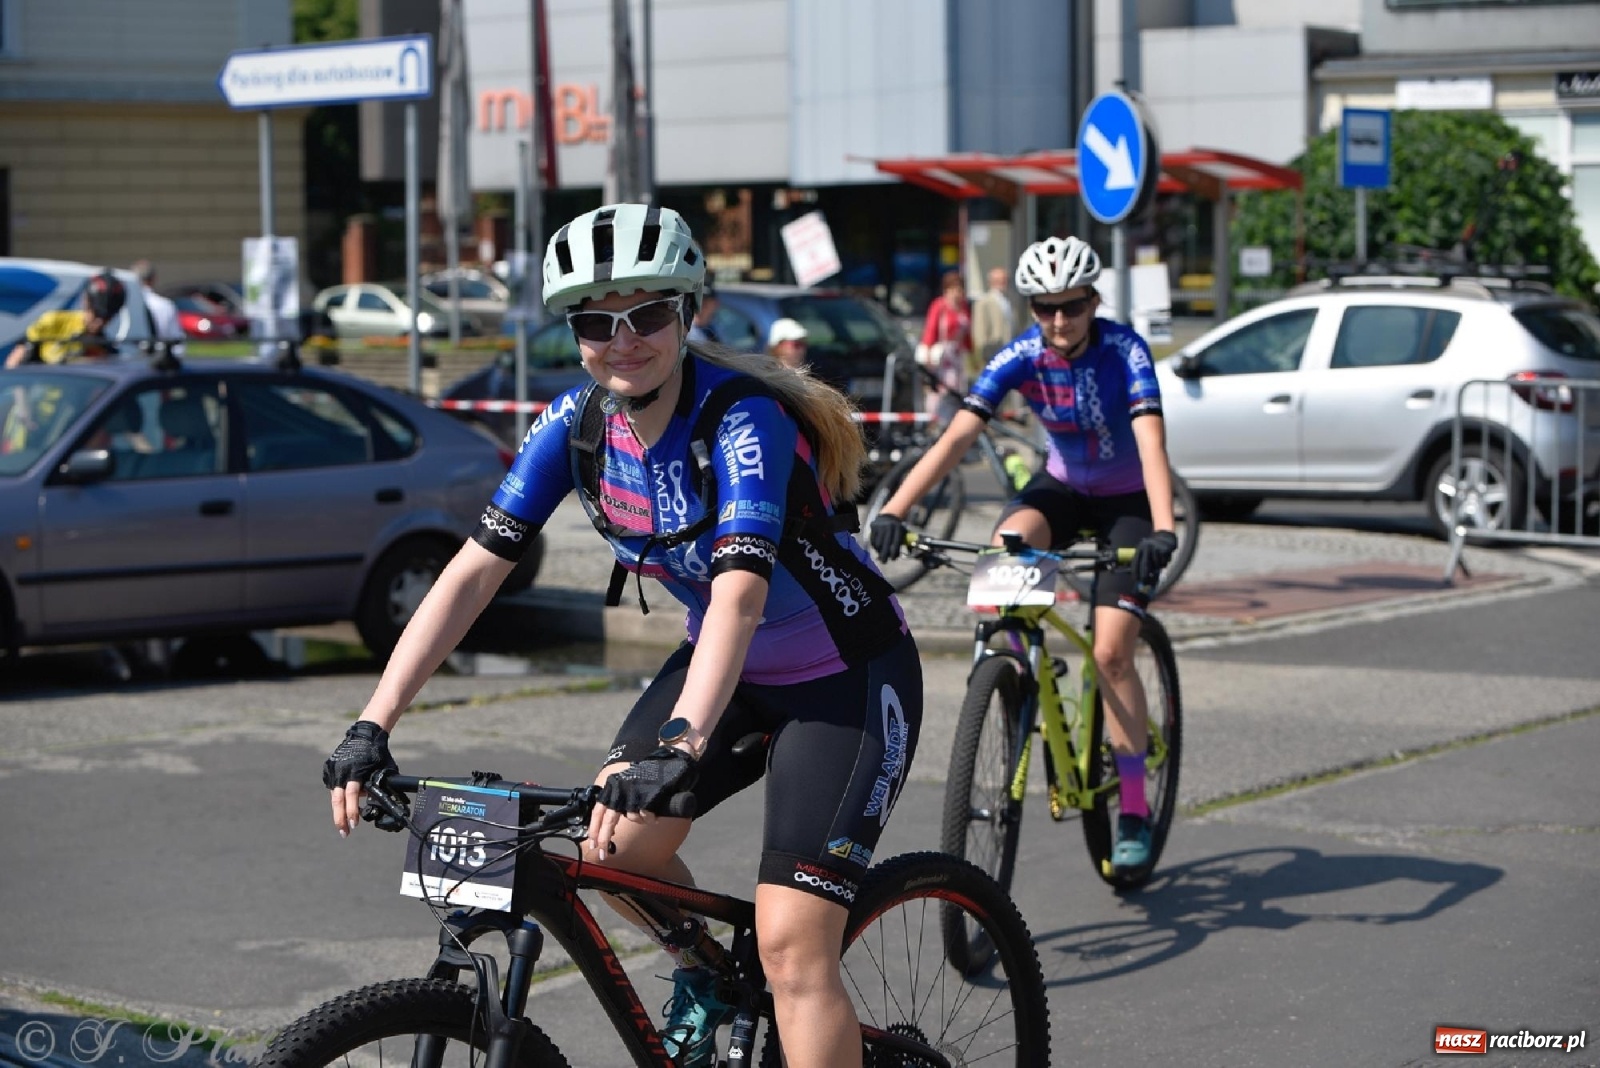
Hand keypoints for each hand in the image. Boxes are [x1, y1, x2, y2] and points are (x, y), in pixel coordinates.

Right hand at [323, 721, 396, 835]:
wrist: (364, 735)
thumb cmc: (378, 754)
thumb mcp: (383, 770)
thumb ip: (380, 786)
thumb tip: (381, 804)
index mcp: (355, 771)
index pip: (352, 795)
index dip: (352, 811)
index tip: (355, 824)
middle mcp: (341, 770)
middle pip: (338, 800)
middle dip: (340, 818)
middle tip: (344, 833)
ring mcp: (333, 769)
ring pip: (334, 795)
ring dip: (339, 810)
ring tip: (344, 824)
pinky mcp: (329, 768)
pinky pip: (333, 786)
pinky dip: (338, 795)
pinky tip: (343, 803)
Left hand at [587, 747, 697, 858]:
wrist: (670, 759)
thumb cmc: (651, 774)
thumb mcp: (629, 786)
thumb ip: (620, 801)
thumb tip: (609, 827)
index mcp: (614, 786)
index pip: (598, 810)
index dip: (594, 828)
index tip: (592, 844)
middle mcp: (620, 789)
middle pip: (609, 821)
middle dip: (605, 839)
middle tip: (602, 854)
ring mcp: (633, 794)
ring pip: (634, 818)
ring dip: (643, 818)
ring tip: (651, 808)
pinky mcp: (647, 797)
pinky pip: (647, 816)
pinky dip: (653, 817)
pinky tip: (657, 809)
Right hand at [869, 513, 905, 561]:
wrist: (889, 515)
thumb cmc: (897, 527)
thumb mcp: (902, 532)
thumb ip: (901, 542)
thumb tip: (895, 556)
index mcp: (898, 528)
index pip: (896, 543)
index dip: (894, 552)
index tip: (893, 559)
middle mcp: (889, 527)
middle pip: (886, 544)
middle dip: (884, 554)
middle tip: (884, 561)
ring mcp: (880, 526)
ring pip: (878, 543)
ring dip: (879, 550)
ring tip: (881, 552)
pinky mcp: (873, 526)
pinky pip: (873, 540)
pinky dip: (875, 546)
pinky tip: (877, 547)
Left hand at [1132, 530, 1179, 591]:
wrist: (1165, 536)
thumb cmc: (1153, 549)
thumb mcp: (1145, 553)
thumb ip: (1143, 563)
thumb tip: (1140, 578)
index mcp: (1140, 549)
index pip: (1135, 562)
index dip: (1135, 572)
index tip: (1136, 580)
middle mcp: (1146, 548)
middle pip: (1145, 565)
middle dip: (1145, 575)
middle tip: (1146, 582)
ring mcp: (1155, 548)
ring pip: (1156, 565)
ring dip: (1158, 567)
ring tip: (1159, 561)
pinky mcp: (1164, 549)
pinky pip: (1164, 562)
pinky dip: (1165, 562)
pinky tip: (1165, 557)